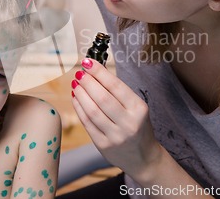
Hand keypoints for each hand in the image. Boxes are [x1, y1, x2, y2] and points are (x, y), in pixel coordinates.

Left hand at [71, 58, 163, 178]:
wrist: (143, 157)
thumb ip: (118, 93)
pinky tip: (76, 98)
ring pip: (92, 111)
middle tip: (79, 72)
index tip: (88, 62)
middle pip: (102, 98)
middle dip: (88, 82)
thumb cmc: (138, 125)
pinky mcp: (104, 146)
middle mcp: (129, 123)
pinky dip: (79, 108)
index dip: (99, 72)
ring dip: (81, 94)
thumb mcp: (136, 107)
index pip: (116, 86)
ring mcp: (116, 136)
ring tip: (75, 84)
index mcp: (139, 109)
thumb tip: (94, 71)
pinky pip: (87, 124)